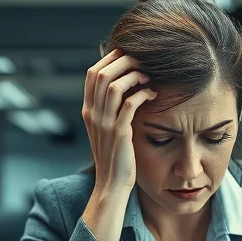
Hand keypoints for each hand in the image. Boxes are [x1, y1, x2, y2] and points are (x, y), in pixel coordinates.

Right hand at [83, 49, 155, 194]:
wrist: (111, 184)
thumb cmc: (114, 155)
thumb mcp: (106, 128)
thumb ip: (109, 108)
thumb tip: (122, 85)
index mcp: (88, 110)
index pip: (92, 73)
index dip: (110, 59)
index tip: (129, 56)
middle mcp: (93, 114)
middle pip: (103, 74)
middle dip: (124, 62)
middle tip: (143, 63)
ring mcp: (105, 123)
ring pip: (115, 85)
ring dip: (134, 76)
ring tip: (148, 78)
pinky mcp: (119, 133)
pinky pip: (130, 104)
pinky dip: (143, 94)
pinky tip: (153, 95)